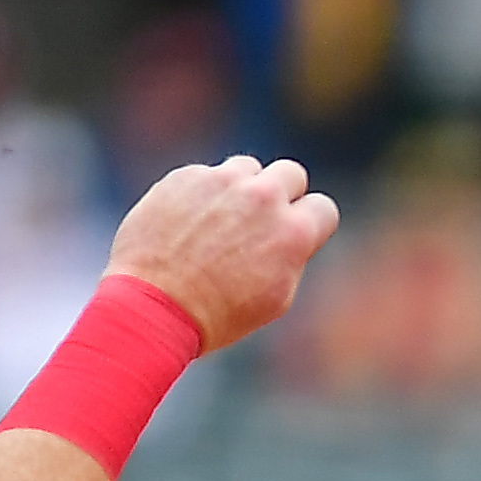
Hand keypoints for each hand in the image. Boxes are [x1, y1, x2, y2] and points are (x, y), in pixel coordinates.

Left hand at [106, 156, 339, 355]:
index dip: (311, 223)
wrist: (157, 303)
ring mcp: (221, 181)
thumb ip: (292, 254)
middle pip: (290, 173)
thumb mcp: (277, 296)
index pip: (324, 207)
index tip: (295, 235)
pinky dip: (203, 193)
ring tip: (222, 221)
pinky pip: (206, 175)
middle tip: (263, 220)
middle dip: (282, 194)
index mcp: (294, 232)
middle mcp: (262, 197)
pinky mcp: (184, 176)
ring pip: (247, 168)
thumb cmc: (220, 312)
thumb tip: (291, 236)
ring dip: (242, 188)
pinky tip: (189, 223)